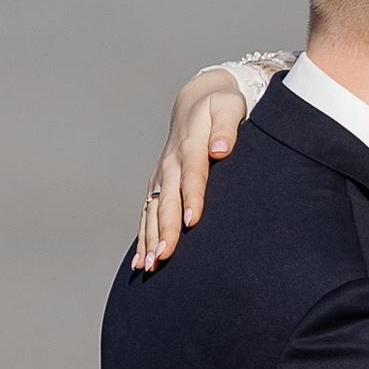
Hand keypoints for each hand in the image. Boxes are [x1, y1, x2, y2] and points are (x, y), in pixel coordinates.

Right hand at [133, 65, 249, 270]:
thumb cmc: (220, 105)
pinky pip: (147, 214)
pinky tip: (140, 262)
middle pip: (167, 201)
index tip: (193, 221)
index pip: (192, 175)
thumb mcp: (228, 106)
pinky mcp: (157, 185)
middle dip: (165, 230)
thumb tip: (220, 149)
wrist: (196, 102)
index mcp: (190, 146)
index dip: (192, 198)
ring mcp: (160, 176)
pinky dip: (142, 237)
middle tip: (163, 257)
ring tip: (150, 266)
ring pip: (152, 212)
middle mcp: (170, 164)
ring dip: (150, 239)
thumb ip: (226, 127)